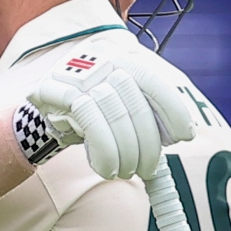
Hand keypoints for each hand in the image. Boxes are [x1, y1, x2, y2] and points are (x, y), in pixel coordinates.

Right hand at [25, 39, 196, 179]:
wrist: (46, 103)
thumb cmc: (92, 108)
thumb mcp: (121, 104)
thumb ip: (147, 112)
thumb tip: (179, 133)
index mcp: (121, 59)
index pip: (151, 81)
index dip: (172, 110)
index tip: (184, 136)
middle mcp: (99, 61)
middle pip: (135, 104)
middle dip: (147, 144)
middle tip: (148, 168)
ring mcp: (74, 75)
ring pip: (112, 115)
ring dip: (125, 153)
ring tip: (126, 171)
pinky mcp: (53, 90)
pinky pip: (87, 123)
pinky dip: (103, 151)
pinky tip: (107, 167)